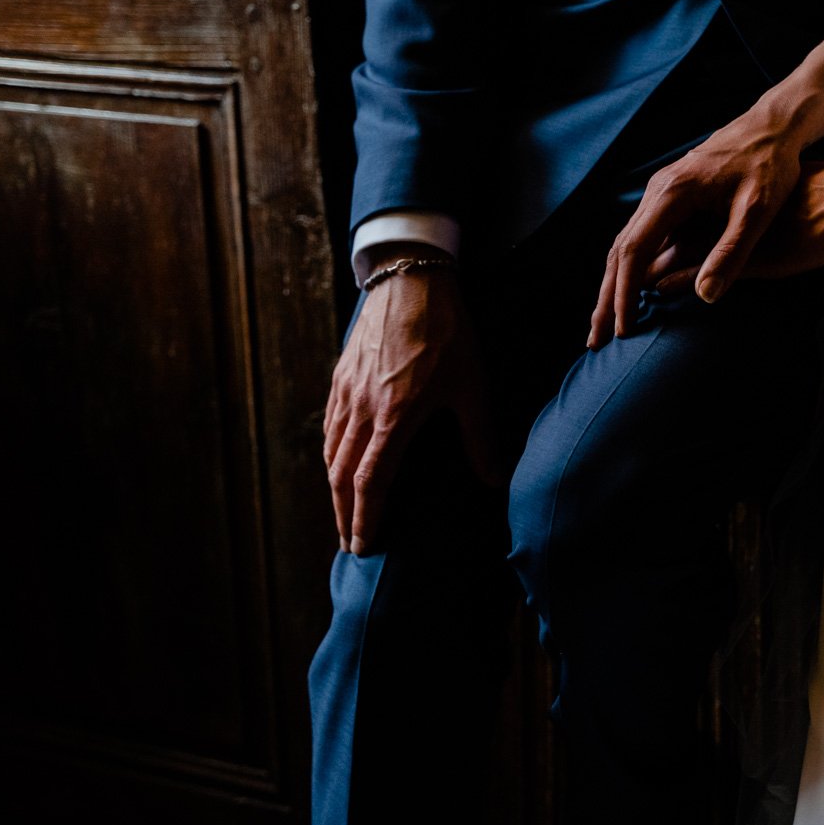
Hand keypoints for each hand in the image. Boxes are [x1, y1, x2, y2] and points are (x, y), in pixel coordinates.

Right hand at [322, 249, 498, 554]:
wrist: (410, 279)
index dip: (365, 518)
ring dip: (335, 487)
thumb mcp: (471, 386)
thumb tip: (494, 478)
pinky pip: (329, 425)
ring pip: (331, 451)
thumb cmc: (447, 332)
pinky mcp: (341, 376)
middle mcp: (362, 409)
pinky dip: (331, 453)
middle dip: (344, 513)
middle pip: (342, 474)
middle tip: (349, 542)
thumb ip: (479, 436)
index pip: (371, 482)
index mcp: (394, 417)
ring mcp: (346, 392)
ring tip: (343, 512)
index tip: (363, 545)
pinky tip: (338, 461)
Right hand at [589, 107, 806, 346]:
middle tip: (596, 340)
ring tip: (605, 323)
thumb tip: (705, 298)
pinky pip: (640, 236)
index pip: (635, 252)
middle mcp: (657, 191)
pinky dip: (629, 268)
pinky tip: (630, 291)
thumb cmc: (771, 167)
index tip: (622, 328)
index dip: (625, 294)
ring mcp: (661, 192)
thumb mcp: (757, 211)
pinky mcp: (670, 196)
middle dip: (606, 298)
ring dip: (614, 285)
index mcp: (672, 194)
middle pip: (620, 251)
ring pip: (625, 244)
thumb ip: (731, 252)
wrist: (773, 128)